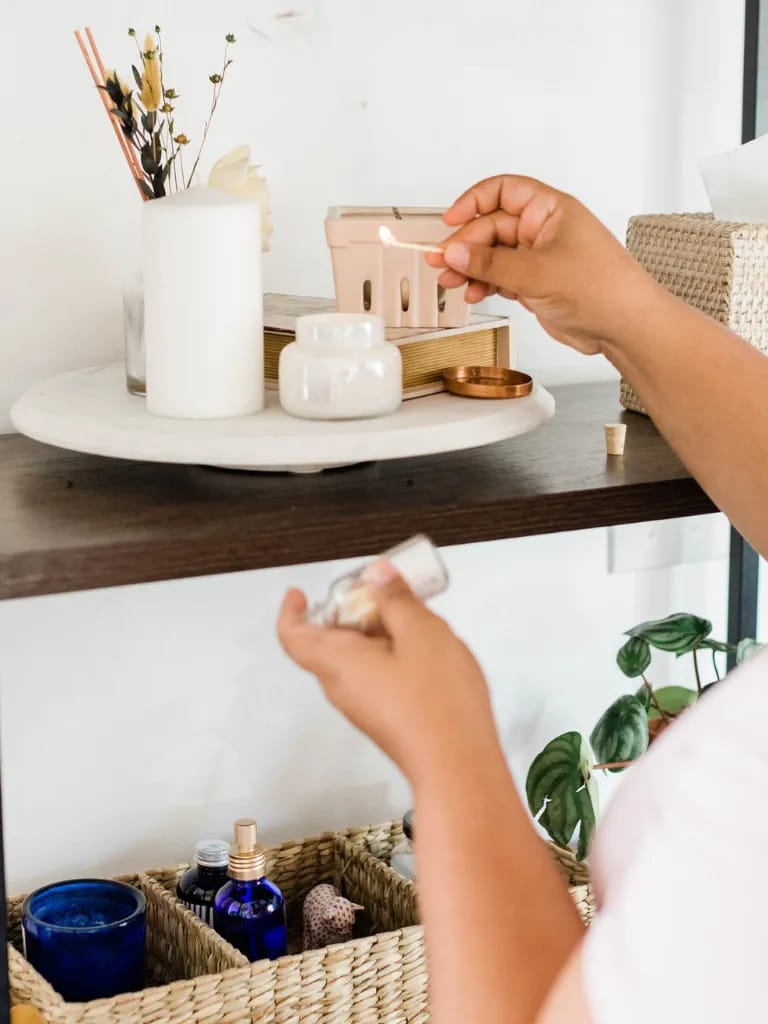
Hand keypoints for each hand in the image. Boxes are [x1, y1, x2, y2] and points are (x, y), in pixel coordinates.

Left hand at [277, 562, 499, 782]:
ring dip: (379, 632)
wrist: (459, 767)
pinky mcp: (388, 720)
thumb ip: (396, 600)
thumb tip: (375, 573)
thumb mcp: (421, 632)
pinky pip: (377, 677)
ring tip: (417, 615)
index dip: (290, 611)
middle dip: (353, 611)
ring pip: (359, 659)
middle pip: (330, 643)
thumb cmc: (436, 695)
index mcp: (338, 663)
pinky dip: (392, 653)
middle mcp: (342, 687)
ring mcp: (365, 707)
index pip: (293, 637)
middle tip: (387, 591)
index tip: (299, 593)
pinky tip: (430, 650)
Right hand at [427, 174, 661, 355]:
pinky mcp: (537, 283)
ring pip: (493, 256)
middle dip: (466, 246)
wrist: (625, 325)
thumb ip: (490, 264)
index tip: (449, 220)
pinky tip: (474, 293)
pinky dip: (485, 284)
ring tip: (453, 283)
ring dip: (471, 269)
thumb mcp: (536, 273)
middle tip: (443, 263)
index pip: (502, 191)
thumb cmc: (603, 288)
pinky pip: (501, 277)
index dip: (472, 202)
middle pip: (491, 227)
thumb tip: (455, 253)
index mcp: (549, 209)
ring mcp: (540, 258)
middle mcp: (544, 229)